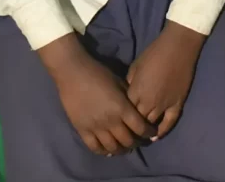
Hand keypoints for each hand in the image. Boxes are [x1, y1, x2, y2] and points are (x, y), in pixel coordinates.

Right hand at [39, 33, 152, 156]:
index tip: (151, 133)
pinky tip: (108, 149)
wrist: (72, 72)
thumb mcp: (119, 82)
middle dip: (137, 143)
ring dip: (121, 150)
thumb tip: (137, 109)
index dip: (149, 132)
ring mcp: (95, 128)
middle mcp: (110, 121)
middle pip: (128, 141)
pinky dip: (103, 152)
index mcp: (122, 108)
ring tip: (124, 147)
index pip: (140, 128)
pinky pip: (94, 148)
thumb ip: (129, 98)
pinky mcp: (82, 130)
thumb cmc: (98, 73)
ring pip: (112, 148)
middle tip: (139, 141)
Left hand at [124, 22, 205, 141]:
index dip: (122, 117)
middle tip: (128, 130)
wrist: (177, 48)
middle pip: (137, 121)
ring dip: (145, 130)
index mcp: (136, 91)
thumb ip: (129, 83)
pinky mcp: (177, 105)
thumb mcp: (135, 66)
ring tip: (140, 134)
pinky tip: (156, 136)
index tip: (119, 121)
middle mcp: (148, 102)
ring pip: (151, 124)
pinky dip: (162, 131)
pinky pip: (169, 123)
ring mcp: (164, 105)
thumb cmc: (154, 53)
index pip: (125, 111)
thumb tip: (127, 94)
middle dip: (132, 126)